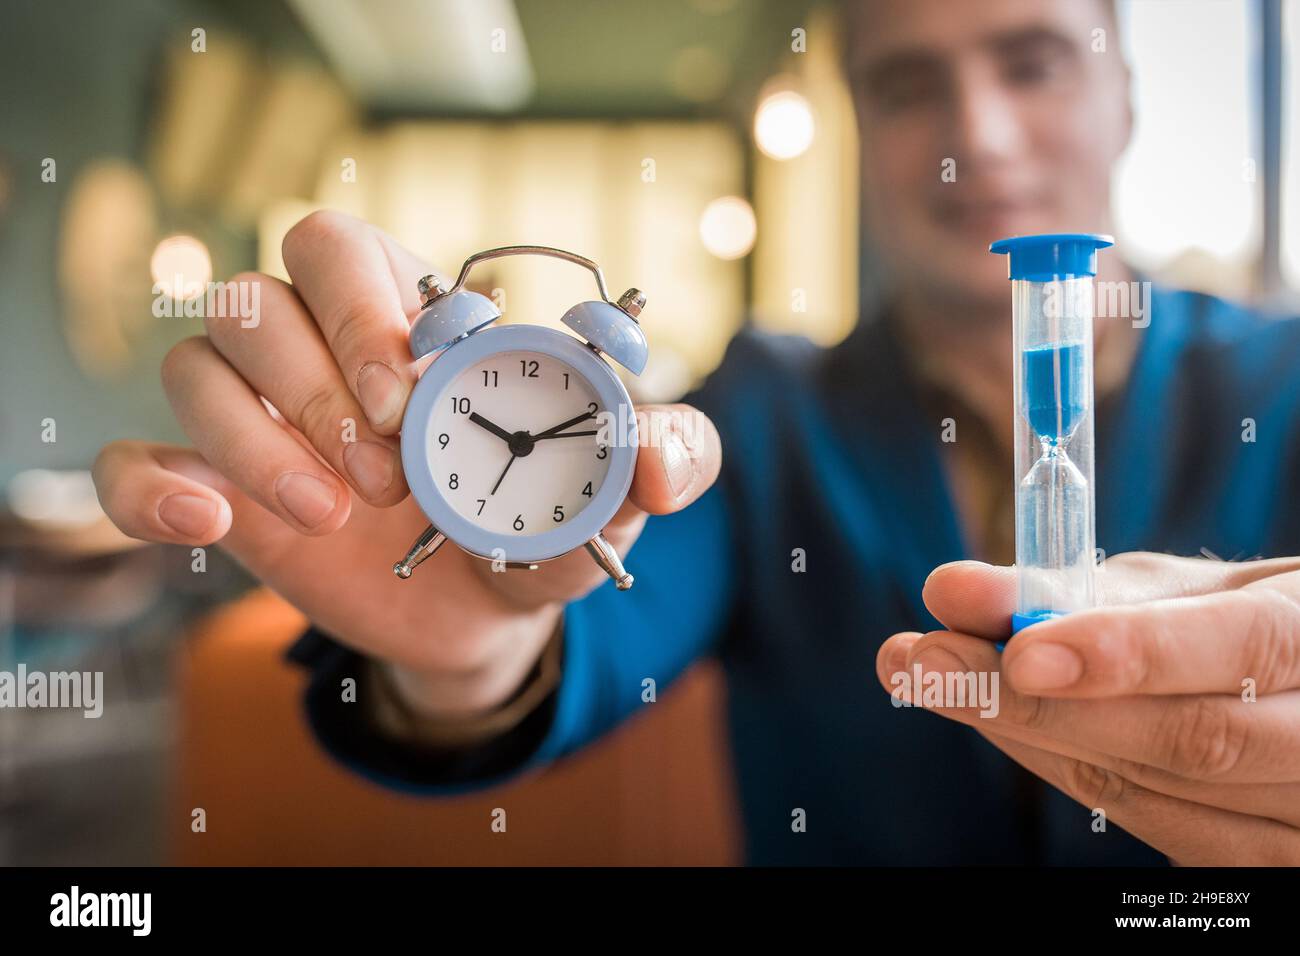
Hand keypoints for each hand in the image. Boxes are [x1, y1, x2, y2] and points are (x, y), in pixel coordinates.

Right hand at [93, 211, 722, 720]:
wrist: (483, 616)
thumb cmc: (542, 526)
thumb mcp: (614, 494)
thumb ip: (663, 457)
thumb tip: (661, 459)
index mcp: (410, 319)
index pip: (345, 251)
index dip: (365, 310)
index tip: (411, 398)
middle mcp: (321, 350)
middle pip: (258, 288)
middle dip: (314, 372)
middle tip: (384, 457)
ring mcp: (262, 417)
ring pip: (196, 362)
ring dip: (257, 437)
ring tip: (342, 513)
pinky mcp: (220, 487)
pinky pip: (137, 459)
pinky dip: (152, 484)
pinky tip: (209, 518)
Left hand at [876, 552, 1299, 864]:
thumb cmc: (1244, 625)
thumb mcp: (1182, 591)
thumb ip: (1073, 588)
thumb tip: (948, 590)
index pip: (1241, 647)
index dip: (1131, 652)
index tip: (1022, 652)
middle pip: (1191, 740)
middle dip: (1042, 702)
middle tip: (925, 659)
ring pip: (1155, 793)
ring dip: (1028, 736)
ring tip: (932, 679)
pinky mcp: (1262, 861)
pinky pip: (1152, 828)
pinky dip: (1064, 771)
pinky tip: (1000, 725)